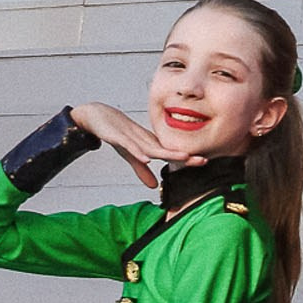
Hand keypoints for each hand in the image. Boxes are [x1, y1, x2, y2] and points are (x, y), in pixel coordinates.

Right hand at [70, 101, 202, 188]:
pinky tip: (147, 158)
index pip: (171, 153)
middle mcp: (145, 141)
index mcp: (150, 145)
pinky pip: (130, 146)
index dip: (186, 158)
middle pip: (167, 150)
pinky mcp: (119, 137)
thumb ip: (142, 170)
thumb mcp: (130, 155)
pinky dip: (139, 152)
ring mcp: (133, 138)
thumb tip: (154, 186)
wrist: (98, 116)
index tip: (204, 162)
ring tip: (184, 157)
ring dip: (168, 153)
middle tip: (203, 160)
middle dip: (185, 156)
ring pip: (152, 148)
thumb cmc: (118, 134)